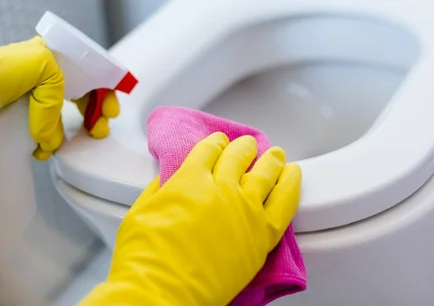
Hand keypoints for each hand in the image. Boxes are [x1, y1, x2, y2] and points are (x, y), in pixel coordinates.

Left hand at [0, 37, 119, 159]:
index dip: (104, 91)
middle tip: (98, 129)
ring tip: (66, 142)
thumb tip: (53, 134)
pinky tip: (46, 148)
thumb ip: (59, 96)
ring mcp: (31, 98)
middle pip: (81, 96)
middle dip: (94, 114)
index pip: (90, 73)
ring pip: (62, 118)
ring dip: (70, 133)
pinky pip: (42, 133)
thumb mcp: (42, 66)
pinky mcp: (18, 118)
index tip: (110, 109)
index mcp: (53, 57)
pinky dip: (48, 143)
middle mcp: (43, 76)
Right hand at [80, 132, 301, 305]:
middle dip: (244, 148)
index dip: (215, 143)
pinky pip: (285, 202)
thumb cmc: (144, 258)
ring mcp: (245, 209)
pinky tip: (294, 175)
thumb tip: (168, 183)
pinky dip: (291, 185)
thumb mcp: (140, 212)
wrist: (161, 292)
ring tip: (276, 154)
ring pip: (266, 173)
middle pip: (239, 157)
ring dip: (271, 160)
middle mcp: (222, 188)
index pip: (209, 150)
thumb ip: (159, 190)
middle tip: (248, 145)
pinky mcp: (262, 234)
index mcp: (190, 179)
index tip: (219, 143)